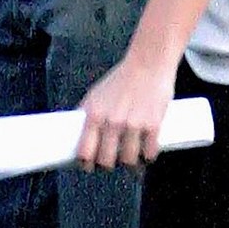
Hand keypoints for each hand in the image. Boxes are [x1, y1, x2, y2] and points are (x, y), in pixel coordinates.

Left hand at [76, 54, 174, 170]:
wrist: (148, 62)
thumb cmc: (122, 78)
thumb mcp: (97, 93)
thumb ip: (87, 114)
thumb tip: (75, 133)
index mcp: (95, 113)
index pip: (85, 151)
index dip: (87, 162)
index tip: (90, 165)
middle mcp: (112, 121)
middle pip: (107, 161)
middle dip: (109, 163)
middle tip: (113, 159)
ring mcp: (133, 124)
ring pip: (128, 161)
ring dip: (130, 161)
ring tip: (132, 155)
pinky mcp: (153, 126)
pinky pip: (149, 154)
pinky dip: (148, 154)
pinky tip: (146, 149)